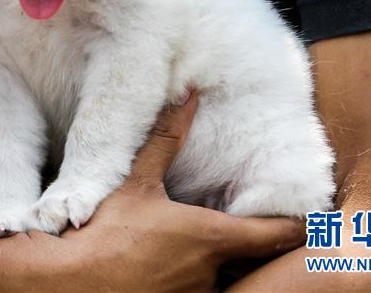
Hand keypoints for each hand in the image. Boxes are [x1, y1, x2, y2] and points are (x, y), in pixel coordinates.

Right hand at [0, 92, 304, 290]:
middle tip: (240, 228)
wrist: (66, 283)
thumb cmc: (102, 232)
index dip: (295, 225)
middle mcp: (211, 275)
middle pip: (249, 262)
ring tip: (185, 250)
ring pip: (220, 281)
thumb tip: (188, 98)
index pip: (279, 235)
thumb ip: (167, 140)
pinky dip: (189, 282)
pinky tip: (163, 271)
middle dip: (245, 247)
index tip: (304, 217)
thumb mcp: (135, 183)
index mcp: (210, 239)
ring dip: (212, 267)